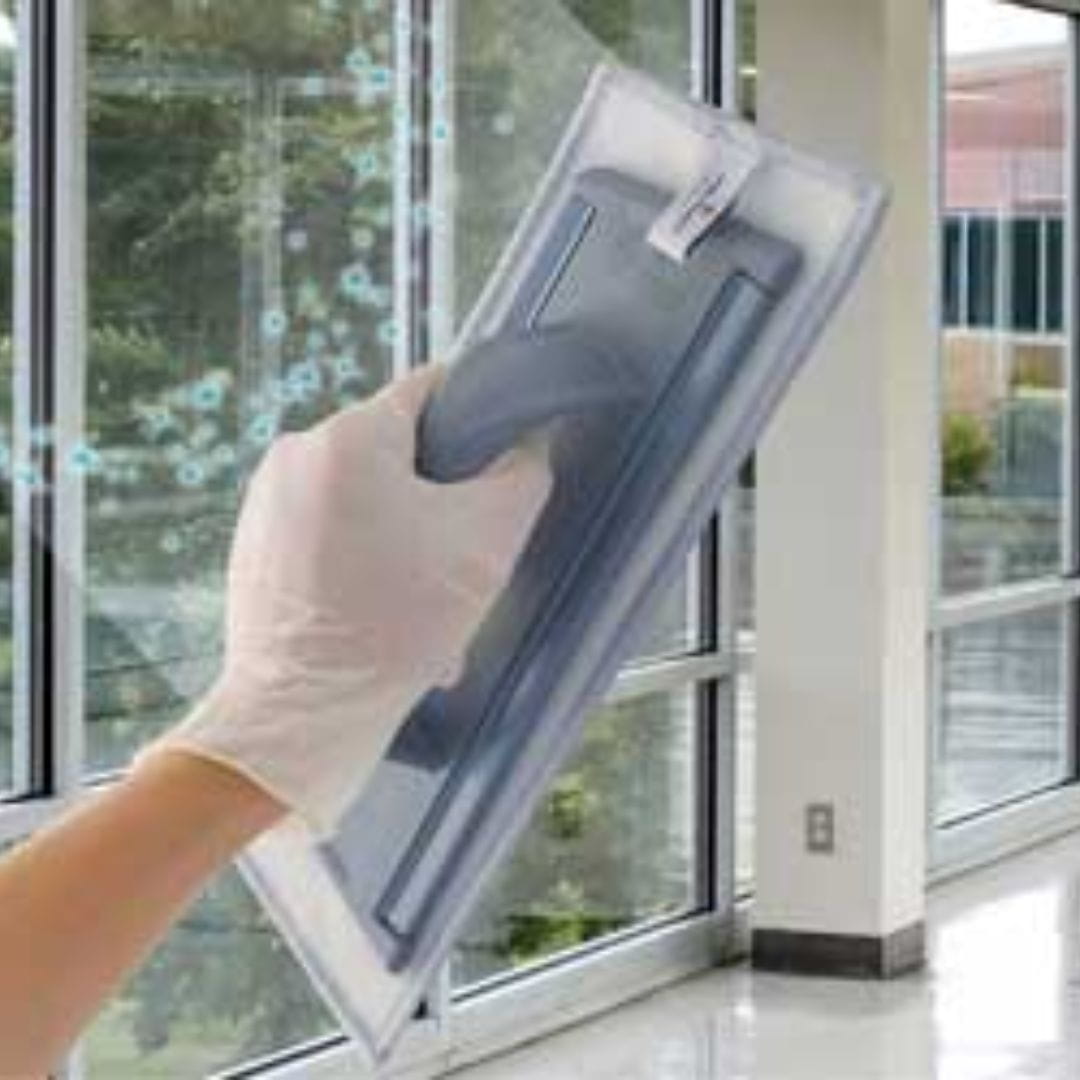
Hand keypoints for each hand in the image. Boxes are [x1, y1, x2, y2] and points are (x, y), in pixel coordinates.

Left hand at [136, 364, 551, 834]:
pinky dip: (361, 561)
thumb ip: (522, 475)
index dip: (478, 419)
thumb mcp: (487, 545)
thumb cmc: (394, 625)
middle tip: (459, 558)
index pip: (432, 390)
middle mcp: (296, 453)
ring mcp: (266, 501)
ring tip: (419, 602)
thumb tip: (527, 444)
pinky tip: (380, 614)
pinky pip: (326, 532)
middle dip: (437, 498)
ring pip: (362, 497)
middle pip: (396, 451)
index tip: (499, 463)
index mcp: (349, 437)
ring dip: (401, 536)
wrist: (302, 715)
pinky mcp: (253, 545)